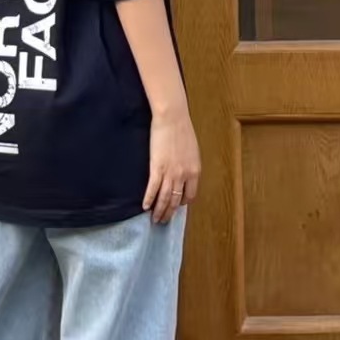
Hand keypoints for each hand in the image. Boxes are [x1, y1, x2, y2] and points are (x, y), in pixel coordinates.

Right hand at [142, 106, 200, 223]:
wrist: (172, 118)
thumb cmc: (182, 130)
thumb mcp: (192, 150)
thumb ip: (189, 164)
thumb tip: (184, 173)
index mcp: (195, 171)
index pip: (190, 195)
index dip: (182, 203)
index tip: (177, 206)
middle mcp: (184, 176)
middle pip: (177, 201)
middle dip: (170, 212)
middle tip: (164, 221)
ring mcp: (170, 173)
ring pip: (165, 199)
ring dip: (159, 211)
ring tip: (155, 219)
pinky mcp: (157, 168)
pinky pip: (153, 189)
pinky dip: (149, 199)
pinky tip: (145, 207)